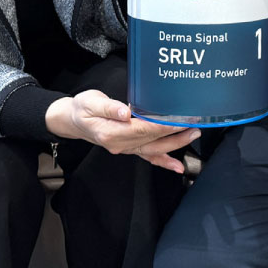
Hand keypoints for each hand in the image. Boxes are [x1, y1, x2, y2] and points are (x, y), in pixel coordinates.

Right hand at [45, 90, 198, 172]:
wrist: (73, 121)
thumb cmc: (82, 109)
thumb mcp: (90, 102)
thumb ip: (108, 106)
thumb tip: (124, 112)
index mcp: (111, 132)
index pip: (141, 130)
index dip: (161, 125)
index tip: (178, 120)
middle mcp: (119, 144)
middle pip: (152, 140)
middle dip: (175, 133)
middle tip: (194, 125)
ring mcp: (125, 148)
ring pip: (153, 149)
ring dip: (175, 144)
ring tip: (192, 135)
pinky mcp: (129, 148)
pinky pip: (148, 157)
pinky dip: (164, 162)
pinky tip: (177, 166)